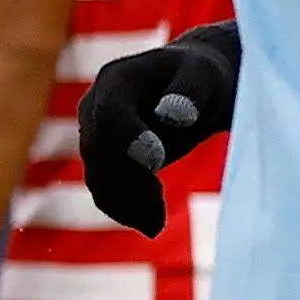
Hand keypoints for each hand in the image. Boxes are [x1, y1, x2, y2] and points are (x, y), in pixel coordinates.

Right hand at [78, 19, 239, 236]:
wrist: (197, 87)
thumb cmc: (204, 77)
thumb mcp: (206, 74)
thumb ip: (190, 89)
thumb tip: (172, 115)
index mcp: (116, 79)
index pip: (110, 113)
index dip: (128, 138)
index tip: (157, 161)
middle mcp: (94, 106)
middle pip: (100, 151)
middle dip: (128, 182)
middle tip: (159, 215)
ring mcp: (93, 135)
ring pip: (98, 177)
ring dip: (125, 204)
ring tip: (157, 225)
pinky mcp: (102, 160)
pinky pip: (103, 190)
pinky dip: (123, 211)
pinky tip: (150, 225)